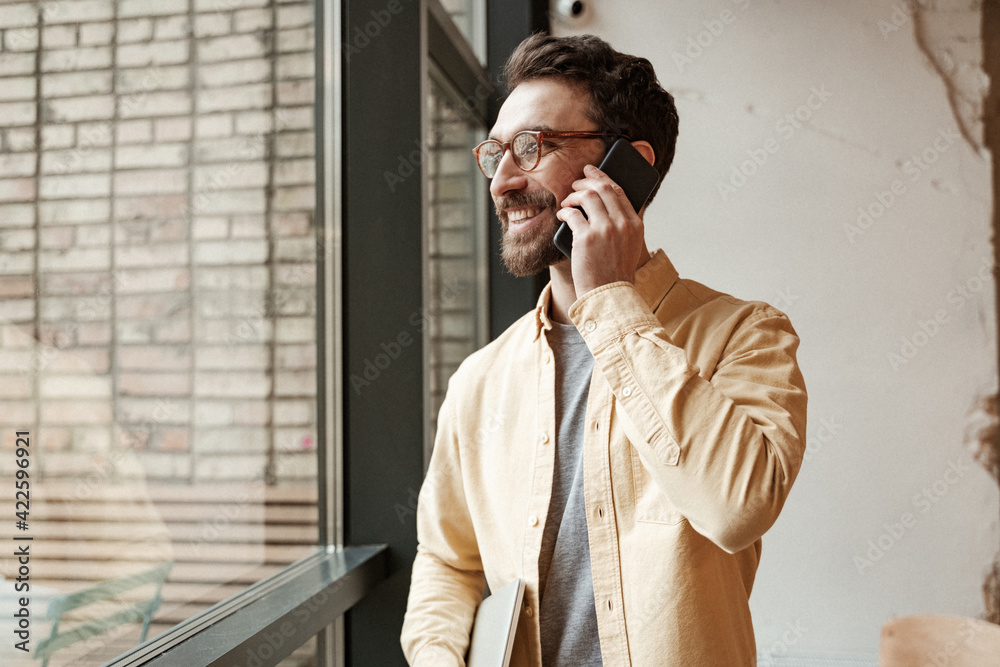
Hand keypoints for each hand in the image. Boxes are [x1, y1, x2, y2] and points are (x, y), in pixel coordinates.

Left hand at [556, 164, 646, 296]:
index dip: (603, 177)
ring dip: (574, 195)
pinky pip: (572, 213)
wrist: (609, 294)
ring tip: (567, 201)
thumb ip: (623, 225)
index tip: (592, 172)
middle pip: (603, 188)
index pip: (619, 191)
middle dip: (586, 181)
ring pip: (587, 196)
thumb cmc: (615, 272)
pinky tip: (562, 214)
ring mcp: (605, 229)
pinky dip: (565, 211)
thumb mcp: (630, 246)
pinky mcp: (586, 238)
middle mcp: (622, 223)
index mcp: (635, 224)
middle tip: (575, 183)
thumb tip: (606, 204)